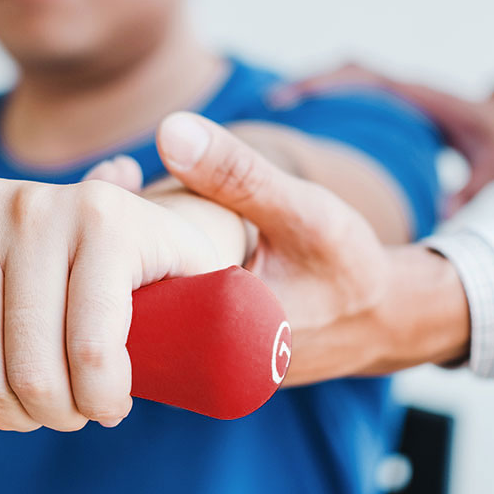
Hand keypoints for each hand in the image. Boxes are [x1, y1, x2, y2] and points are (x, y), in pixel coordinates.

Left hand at [0, 176, 231, 463]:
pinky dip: (104, 397)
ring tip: (81, 395)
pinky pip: (91, 353)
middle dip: (19, 414)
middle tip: (49, 396)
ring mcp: (35, 203)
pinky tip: (113, 394)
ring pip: (32, 374)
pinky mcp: (104, 219)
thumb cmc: (43, 313)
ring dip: (65, 414)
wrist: (149, 253)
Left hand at [91, 113, 469, 384]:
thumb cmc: (350, 265)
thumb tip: (168, 130)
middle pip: (126, 303)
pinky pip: (162, 305)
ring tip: (120, 187)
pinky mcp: (205, 351)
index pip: (130, 301)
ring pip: (141, 304)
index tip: (108, 187)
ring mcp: (199, 363)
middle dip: (110, 243)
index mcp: (216, 342)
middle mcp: (199, 364)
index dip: (109, 246)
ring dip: (126, 251)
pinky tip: (147, 211)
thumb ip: (240, 175)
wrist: (385, 317)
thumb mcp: (303, 211)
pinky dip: (150, 261)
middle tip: (109, 178)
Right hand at [277, 63, 493, 211]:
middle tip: (270, 104)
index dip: (326, 84)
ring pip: (342, 82)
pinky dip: (322, 104)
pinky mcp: (387, 106)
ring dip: (310, 93)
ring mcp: (391, 95)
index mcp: (414, 95)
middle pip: (343, 73)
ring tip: (274, 114)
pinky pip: (348, 96)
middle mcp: (398, 89)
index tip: (293, 98)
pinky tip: (302, 129)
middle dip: (306, 85)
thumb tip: (444, 214)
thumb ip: (472, 188)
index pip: (363, 77)